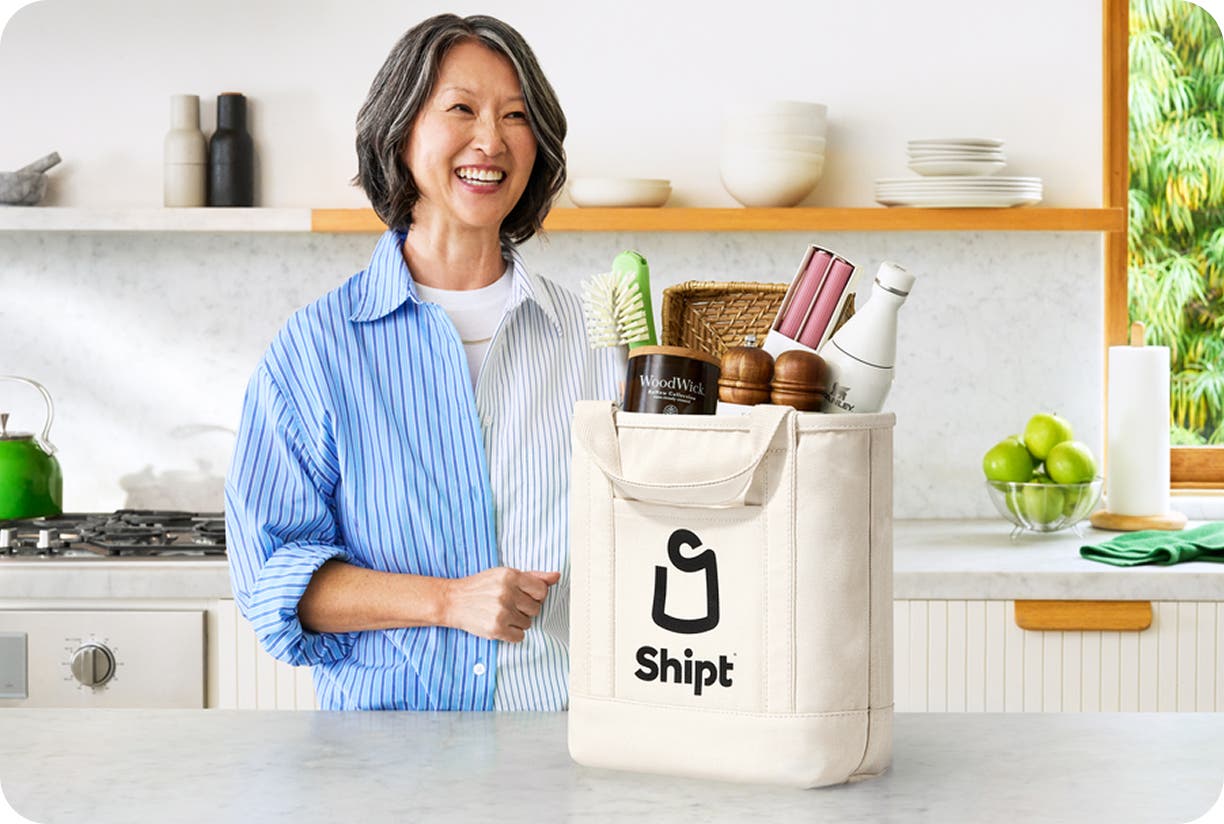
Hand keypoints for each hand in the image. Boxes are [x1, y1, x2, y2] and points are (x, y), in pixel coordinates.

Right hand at [440, 567, 560, 641]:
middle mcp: (507, 592)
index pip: (542, 590)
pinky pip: (520, 636)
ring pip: (528, 623)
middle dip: (525, 609)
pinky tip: (501, 625)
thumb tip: (556, 576)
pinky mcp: (496, 629)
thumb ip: (533, 576)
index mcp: (511, 575)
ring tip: (502, 614)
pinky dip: (512, 634)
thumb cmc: (481, 587)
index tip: (524, 596)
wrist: (453, 601)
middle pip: (536, 608)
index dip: (535, 596)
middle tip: (509, 605)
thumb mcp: (504, 575)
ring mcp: (501, 611)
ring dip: (518, 621)